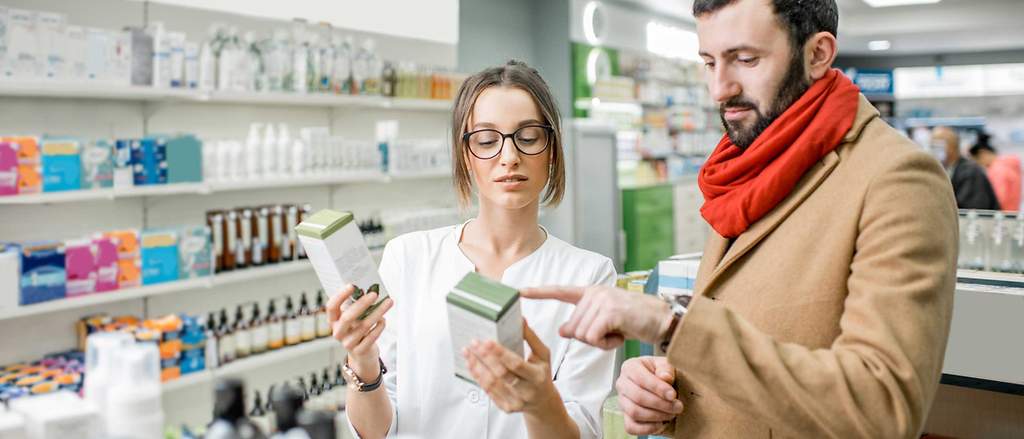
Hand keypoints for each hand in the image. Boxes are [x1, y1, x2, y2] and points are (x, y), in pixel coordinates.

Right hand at [327, 284, 393, 373]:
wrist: (362, 353)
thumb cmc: (357, 329)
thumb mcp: (353, 318)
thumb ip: (356, 306)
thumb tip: (369, 288)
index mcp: (334, 321)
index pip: (331, 307)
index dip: (340, 296)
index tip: (352, 285)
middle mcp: (338, 332)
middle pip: (348, 317)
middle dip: (362, 304)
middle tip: (374, 294)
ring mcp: (348, 343)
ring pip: (364, 325)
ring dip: (378, 312)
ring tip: (388, 302)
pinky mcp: (360, 351)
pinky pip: (372, 336)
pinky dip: (380, 326)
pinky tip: (383, 319)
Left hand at [463, 320, 559, 414]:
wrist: (542, 402)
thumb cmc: (542, 374)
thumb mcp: (543, 355)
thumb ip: (531, 337)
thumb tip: (521, 319)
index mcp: (537, 376)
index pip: (516, 364)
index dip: (500, 353)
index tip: (487, 341)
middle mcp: (526, 391)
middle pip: (501, 374)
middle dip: (485, 358)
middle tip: (474, 343)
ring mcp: (515, 402)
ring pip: (491, 383)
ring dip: (477, 366)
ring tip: (468, 352)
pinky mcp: (505, 407)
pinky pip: (487, 391)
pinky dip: (477, 376)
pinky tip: (472, 364)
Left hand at [521, 285, 672, 348]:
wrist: (662, 320)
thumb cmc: (635, 321)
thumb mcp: (606, 322)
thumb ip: (584, 324)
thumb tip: (562, 330)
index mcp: (590, 292)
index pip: (559, 291)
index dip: (538, 292)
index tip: (517, 291)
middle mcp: (594, 293)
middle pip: (573, 328)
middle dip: (591, 339)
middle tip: (612, 333)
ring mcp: (601, 300)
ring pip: (582, 335)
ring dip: (600, 342)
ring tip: (618, 332)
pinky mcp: (609, 312)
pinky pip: (593, 338)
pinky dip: (606, 344)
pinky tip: (621, 336)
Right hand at [617, 356, 681, 435]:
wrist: (660, 386)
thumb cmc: (662, 373)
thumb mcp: (666, 366)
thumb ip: (666, 369)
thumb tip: (665, 377)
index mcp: (630, 367)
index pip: (640, 378)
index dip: (657, 388)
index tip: (673, 395)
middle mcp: (622, 384)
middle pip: (638, 397)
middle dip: (661, 404)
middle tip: (678, 407)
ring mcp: (622, 402)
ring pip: (635, 412)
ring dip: (657, 416)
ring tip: (672, 414)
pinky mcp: (626, 417)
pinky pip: (631, 427)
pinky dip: (648, 428)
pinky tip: (661, 423)